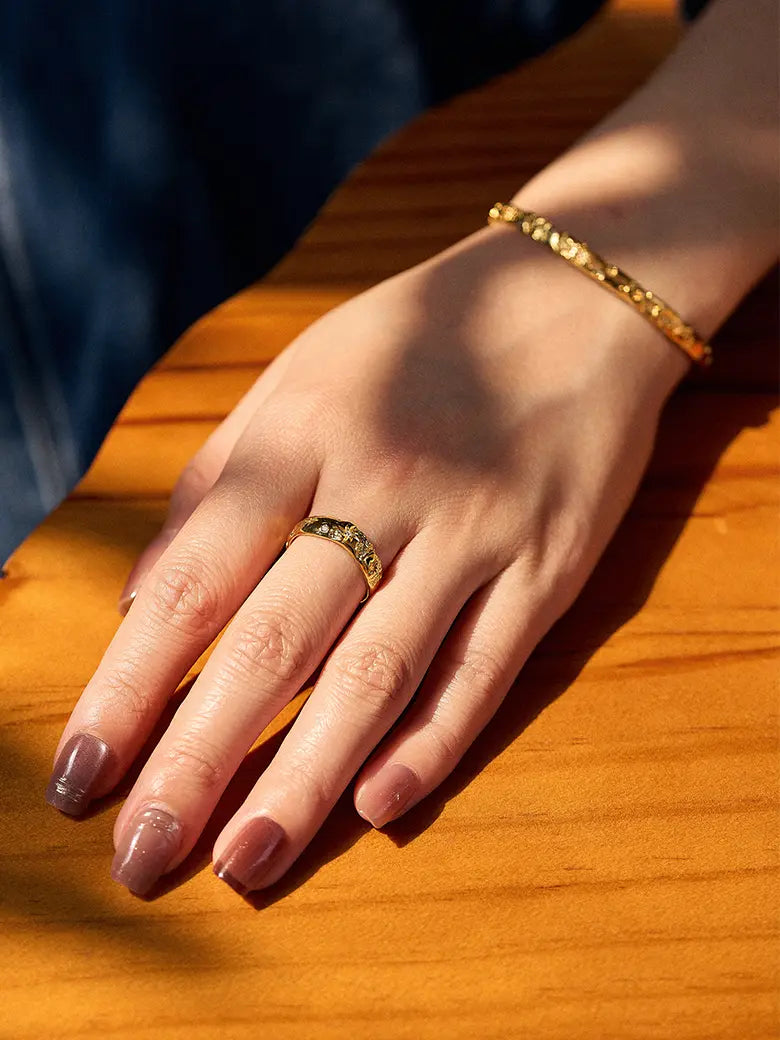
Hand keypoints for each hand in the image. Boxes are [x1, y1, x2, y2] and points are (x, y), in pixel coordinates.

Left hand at [46, 224, 687, 895]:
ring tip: (245, 863)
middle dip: (199, 758)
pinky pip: (485, 666)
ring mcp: (474, 527)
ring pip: (378, 670)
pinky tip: (379, 806)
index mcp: (304, 431)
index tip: (78, 776)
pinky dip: (434, 740)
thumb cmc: (416, 344)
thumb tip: (140, 601)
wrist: (575, 299)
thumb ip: (218, 481)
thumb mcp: (300, 379)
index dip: (130, 685)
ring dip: (305, 776)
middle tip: (142, 860)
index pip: (196, 578)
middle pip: (275, 641)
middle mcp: (385, 482)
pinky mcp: (549, 565)